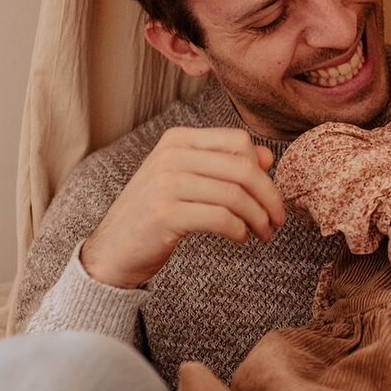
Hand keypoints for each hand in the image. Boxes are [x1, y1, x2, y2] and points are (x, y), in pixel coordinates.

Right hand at [81, 127, 285, 288]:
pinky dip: (239, 231)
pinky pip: (221, 218)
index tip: (271, 196)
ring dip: (258, 218)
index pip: (238, 141)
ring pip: (235, 195)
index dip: (263, 170)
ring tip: (264, 234)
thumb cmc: (156, 215)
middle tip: (278, 220)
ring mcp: (165, 183)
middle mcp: (170, 155)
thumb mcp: (188, 181)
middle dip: (270, 197)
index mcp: (177, 139)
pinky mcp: (165, 214)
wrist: (112, 251)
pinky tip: (241, 239)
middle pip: (242, 169)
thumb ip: (225, 165)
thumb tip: (267, 157)